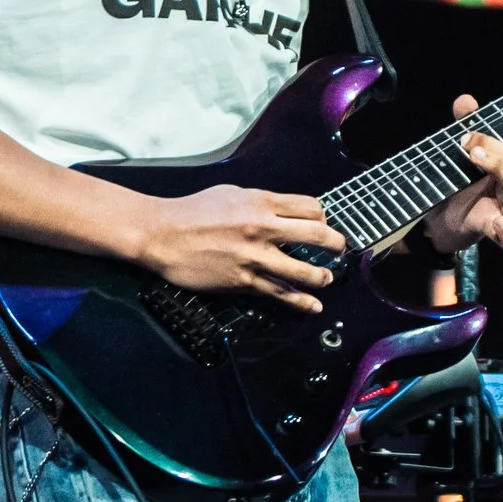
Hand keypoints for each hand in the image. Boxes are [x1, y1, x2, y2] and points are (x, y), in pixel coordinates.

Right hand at [134, 184, 346, 313]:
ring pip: (305, 270)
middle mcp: (263, 228)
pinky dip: (301, 303)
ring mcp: (255, 257)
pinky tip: (313, 307)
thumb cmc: (193, 211)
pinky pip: (280, 294)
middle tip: (339, 249)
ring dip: (322, 276)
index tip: (322, 223)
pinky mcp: (244, 281)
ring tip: (326, 278)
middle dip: (335, 243)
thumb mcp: (231, 194)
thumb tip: (282, 211)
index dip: (322, 215)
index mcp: (261, 202)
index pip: (310, 207)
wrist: (163, 234)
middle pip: (317, 234)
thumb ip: (260, 202)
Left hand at [423, 95, 502, 252]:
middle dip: (495, 144)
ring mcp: (501, 206)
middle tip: (466, 142)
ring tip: (472, 155)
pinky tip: (500, 225)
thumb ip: (466, 124)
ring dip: (496, 165)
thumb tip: (466, 101)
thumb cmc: (461, 181)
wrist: (437, 220)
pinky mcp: (484, 226)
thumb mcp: (464, 151)